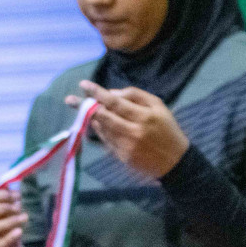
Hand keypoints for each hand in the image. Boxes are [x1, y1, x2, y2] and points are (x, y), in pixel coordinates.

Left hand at [68, 81, 189, 179]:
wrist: (176, 161)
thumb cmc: (167, 129)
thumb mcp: (158, 106)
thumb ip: (136, 96)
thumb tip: (112, 93)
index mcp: (144, 116)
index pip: (115, 102)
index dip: (97, 93)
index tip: (83, 85)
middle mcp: (133, 131)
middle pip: (103, 116)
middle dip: (85, 106)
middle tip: (70, 99)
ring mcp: (127, 146)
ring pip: (102, 129)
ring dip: (92, 119)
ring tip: (86, 110)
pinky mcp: (123, 157)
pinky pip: (106, 141)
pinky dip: (100, 131)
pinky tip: (98, 125)